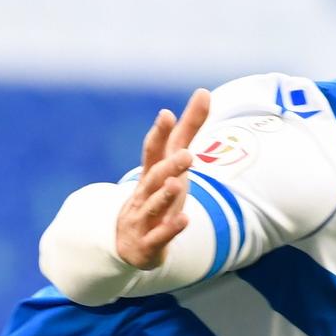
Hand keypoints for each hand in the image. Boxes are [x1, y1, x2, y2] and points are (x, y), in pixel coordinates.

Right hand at [115, 89, 211, 269]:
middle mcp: (145, 193)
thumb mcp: (172, 163)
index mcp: (151, 173)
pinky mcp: (149, 244)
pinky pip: (159, 237)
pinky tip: (184, 220)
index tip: (166, 114)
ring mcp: (144, 219)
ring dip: (164, 196)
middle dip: (169, 167)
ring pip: (153, 206)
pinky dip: (170, 229)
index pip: (153, 151)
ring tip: (178, 183)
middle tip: (187, 155)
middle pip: (155, 177)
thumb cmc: (157, 194)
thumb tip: (204, 91)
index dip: (159, 134)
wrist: (131, 243)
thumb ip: (188, 129)